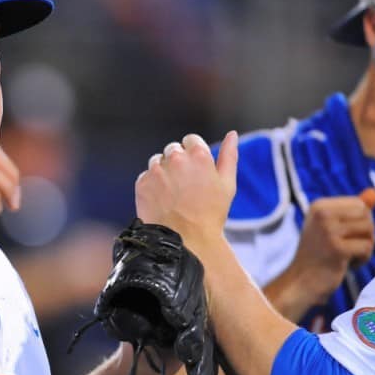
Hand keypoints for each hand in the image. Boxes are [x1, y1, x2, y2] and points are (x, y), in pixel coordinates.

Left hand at [135, 131, 237, 251]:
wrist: (186, 240)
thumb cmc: (210, 214)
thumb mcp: (227, 184)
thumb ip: (229, 156)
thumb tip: (232, 135)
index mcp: (198, 155)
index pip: (190, 140)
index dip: (193, 154)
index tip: (194, 169)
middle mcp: (175, 159)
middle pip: (173, 149)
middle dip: (178, 162)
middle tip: (184, 184)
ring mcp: (156, 170)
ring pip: (157, 161)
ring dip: (163, 171)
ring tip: (173, 193)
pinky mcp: (142, 183)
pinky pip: (146, 176)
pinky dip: (152, 185)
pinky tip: (162, 200)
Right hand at [285, 189, 374, 302]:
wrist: (301, 281)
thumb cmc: (320, 254)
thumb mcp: (333, 227)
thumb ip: (353, 209)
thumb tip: (373, 192)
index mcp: (319, 206)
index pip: (360, 204)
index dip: (360, 222)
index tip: (343, 236)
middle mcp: (322, 214)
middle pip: (367, 216)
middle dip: (365, 234)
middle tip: (347, 248)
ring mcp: (328, 231)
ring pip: (369, 230)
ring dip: (365, 247)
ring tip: (347, 256)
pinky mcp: (337, 248)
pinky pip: (367, 247)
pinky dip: (362, 259)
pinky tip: (348, 265)